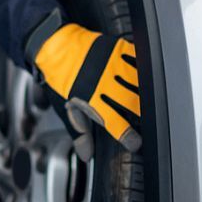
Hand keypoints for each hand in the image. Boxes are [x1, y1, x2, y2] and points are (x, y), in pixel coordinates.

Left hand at [32, 22, 140, 151]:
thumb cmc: (59, 78)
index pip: (115, 123)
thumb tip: (86, 155)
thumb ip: (78, 132)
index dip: (128, 136)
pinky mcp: (116, 48)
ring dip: (145, 94)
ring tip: (147, 102)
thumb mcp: (65, 108)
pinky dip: (143, 70)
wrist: (54, 45)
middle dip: (142, 115)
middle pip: (132, 103)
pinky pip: (138, 60)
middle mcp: (103, 82)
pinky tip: (146, 77)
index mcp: (90, 99)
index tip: (136, 144)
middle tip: (144, 122)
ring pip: (139, 82)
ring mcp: (112, 64)